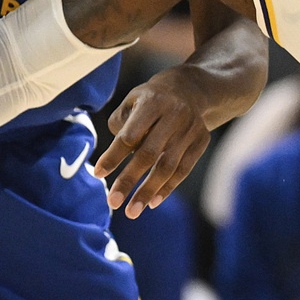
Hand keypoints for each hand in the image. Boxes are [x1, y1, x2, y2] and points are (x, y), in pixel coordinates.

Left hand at [93, 66, 213, 218]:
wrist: (191, 88)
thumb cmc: (152, 99)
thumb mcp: (133, 100)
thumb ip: (120, 124)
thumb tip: (114, 157)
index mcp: (152, 103)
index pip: (130, 135)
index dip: (114, 156)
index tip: (98, 174)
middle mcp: (174, 115)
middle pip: (149, 154)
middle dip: (130, 180)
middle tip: (113, 202)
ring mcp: (191, 129)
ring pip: (168, 166)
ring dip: (149, 191)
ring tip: (132, 211)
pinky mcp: (201, 141)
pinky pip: (184, 170)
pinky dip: (168, 187)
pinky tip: (152, 202)